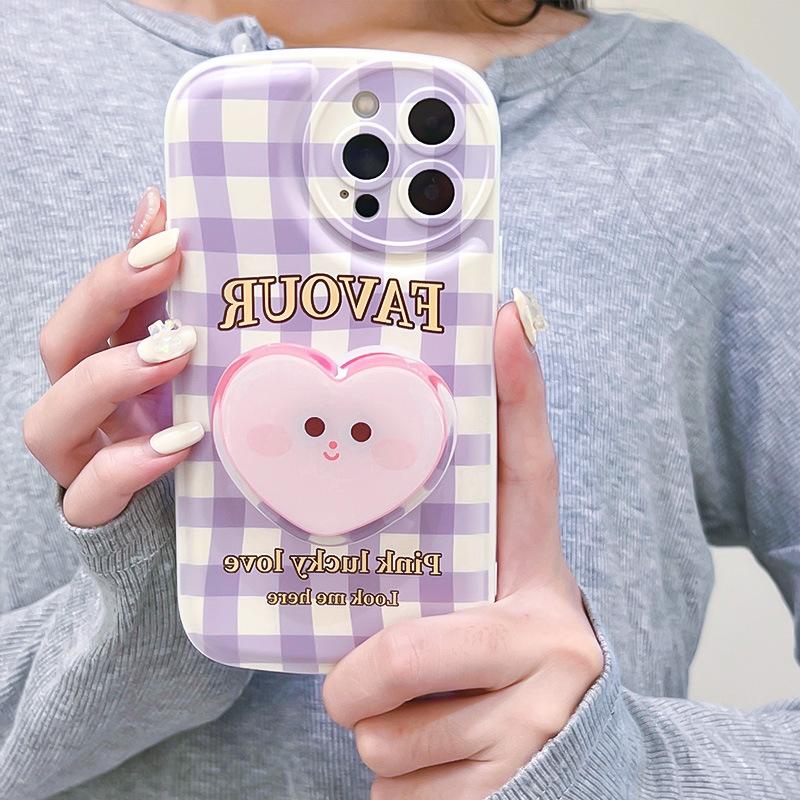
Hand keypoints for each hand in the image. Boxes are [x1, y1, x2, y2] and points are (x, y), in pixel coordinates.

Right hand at [23, 189, 202, 526]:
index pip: (96, 305)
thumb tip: (166, 210)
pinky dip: (127, 466)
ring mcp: (84, 459)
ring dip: (108, 378)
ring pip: (52, 419)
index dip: (119, 261)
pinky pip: (91, 492)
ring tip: (172, 355)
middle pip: (61, 345)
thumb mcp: (190, 370)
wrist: (180, 530)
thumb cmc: (185, 435)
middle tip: (164, 267)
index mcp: (108, 365)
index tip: (165, 224)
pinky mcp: (98, 510)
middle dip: (104, 298)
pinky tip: (178, 444)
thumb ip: (177, 306)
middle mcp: (86, 407)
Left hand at [323, 301, 603, 798]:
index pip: (528, 478)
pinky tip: (442, 773)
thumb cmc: (497, 679)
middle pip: (399, 653)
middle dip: (356, 684)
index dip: (517, 396)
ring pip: (385, 734)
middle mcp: (554, 639)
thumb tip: (390, 495)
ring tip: (423, 726)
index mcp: (538, 580)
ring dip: (381, 737)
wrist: (568, 775)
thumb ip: (425, 578)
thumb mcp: (476, 620)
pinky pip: (395, 792)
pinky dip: (397, 789)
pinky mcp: (512, 787)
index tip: (504, 315)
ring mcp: (538, 719)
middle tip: (362, 686)